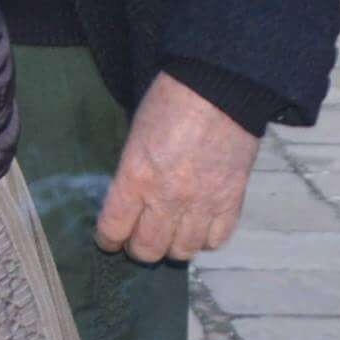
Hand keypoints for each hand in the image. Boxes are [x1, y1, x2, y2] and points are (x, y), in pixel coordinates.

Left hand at [95, 73, 258, 261]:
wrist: (220, 89)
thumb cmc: (171, 101)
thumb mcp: (136, 136)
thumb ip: (131, 173)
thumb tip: (128, 200)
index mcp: (136, 178)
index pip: (114, 229)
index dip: (109, 239)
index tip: (110, 239)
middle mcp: (167, 198)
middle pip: (148, 249)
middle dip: (138, 248)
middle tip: (140, 238)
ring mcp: (201, 203)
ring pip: (182, 251)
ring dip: (173, 246)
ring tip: (171, 233)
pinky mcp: (230, 201)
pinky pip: (216, 240)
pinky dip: (205, 238)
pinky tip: (199, 226)